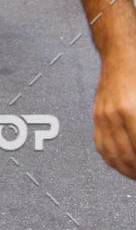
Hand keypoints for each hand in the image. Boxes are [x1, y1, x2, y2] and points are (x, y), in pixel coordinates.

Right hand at [93, 53, 135, 178]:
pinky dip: (111, 160)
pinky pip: (100, 145)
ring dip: (126, 170)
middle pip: (127, 156)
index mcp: (129, 110)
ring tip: (135, 173)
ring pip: (111, 155)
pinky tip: (121, 164)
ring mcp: (102, 115)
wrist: (121, 56)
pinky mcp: (97, 116)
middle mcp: (113, 115)